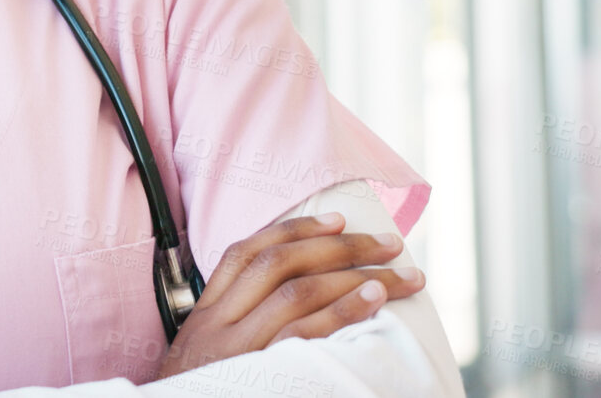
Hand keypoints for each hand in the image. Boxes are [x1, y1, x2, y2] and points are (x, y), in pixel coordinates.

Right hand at [155, 212, 425, 376]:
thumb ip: (237, 327)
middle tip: (389, 243)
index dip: (293, 230)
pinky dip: (342, 312)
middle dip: (340, 247)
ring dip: (354, 277)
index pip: (244, 254)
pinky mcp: (257, 376)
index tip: (337, 219)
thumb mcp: (206, 359)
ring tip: (398, 275)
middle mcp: (216, 326)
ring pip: (296, 293)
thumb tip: (297, 299)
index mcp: (204, 316)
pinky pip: (303, 335)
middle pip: (278, 265)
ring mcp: (235, 351)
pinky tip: (373, 301)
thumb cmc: (202, 394)